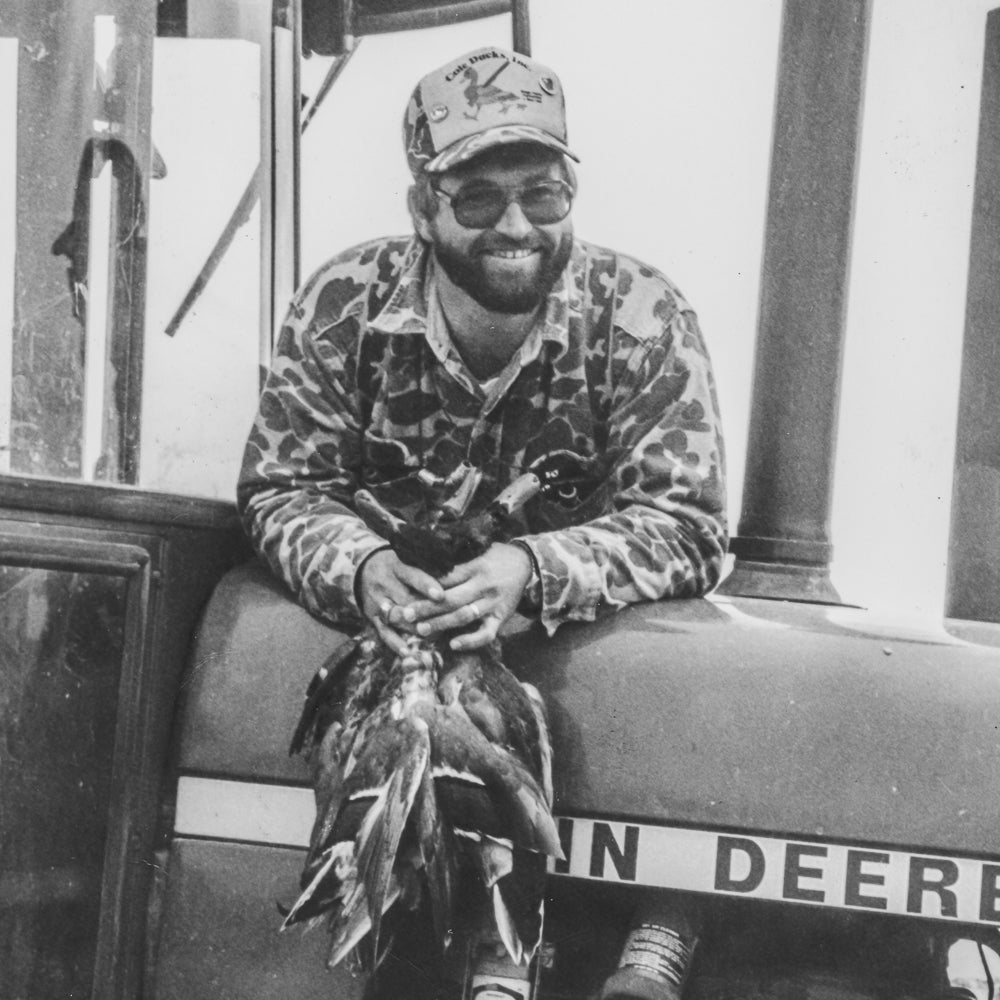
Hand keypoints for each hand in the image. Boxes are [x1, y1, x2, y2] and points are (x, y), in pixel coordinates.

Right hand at [358, 549, 444, 654]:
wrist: (363, 568)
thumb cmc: (398, 565)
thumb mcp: (409, 558)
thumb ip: (429, 566)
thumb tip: (456, 576)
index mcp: (397, 566)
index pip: (413, 576)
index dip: (427, 586)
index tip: (441, 596)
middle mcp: (385, 584)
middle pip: (405, 601)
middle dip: (426, 614)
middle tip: (448, 622)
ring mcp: (378, 602)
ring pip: (397, 618)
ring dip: (416, 629)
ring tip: (436, 636)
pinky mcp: (373, 617)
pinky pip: (384, 632)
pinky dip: (395, 644)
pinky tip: (407, 653)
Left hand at [403, 542, 532, 651]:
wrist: (526, 563)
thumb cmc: (496, 555)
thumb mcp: (477, 549)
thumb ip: (456, 559)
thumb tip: (426, 560)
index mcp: (476, 566)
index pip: (447, 578)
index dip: (426, 586)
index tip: (407, 592)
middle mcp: (484, 585)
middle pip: (451, 598)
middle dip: (426, 608)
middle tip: (405, 614)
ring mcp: (493, 603)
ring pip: (464, 616)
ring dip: (441, 624)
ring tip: (421, 630)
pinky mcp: (502, 617)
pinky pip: (486, 633)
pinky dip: (470, 641)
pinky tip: (453, 644)